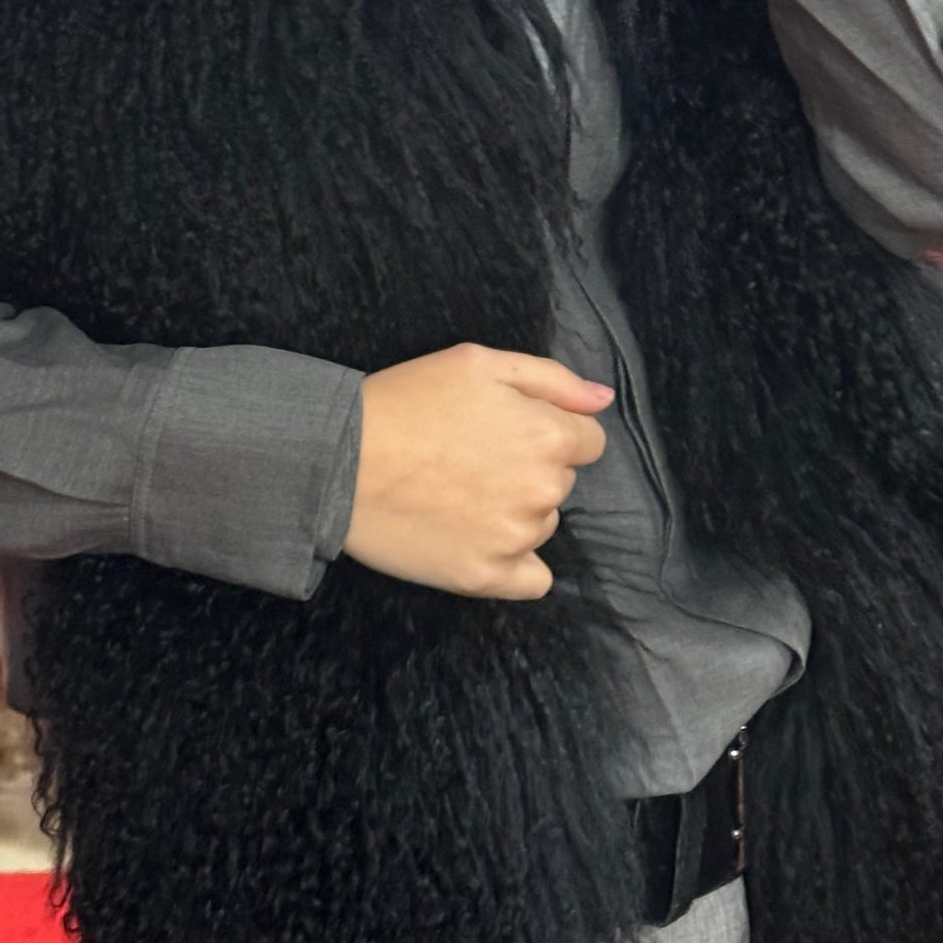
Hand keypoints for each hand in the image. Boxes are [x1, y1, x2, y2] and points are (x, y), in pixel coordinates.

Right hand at [343, 341, 612, 599]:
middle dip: (528, 469)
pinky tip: (481, 541)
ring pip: (541, 525)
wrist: (339, 459)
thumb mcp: (480, 363)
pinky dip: (516, 564)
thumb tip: (604, 399)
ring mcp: (515, 539)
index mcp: (550, 437)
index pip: (587, 443)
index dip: (548, 431)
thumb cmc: (407, 400)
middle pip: (560, 483)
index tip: (505, 432)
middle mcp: (543, 492)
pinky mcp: (485, 577)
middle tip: (471, 458)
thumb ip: (553, 380)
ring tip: (458, 493)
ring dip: (516, 512)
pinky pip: (533, 580)